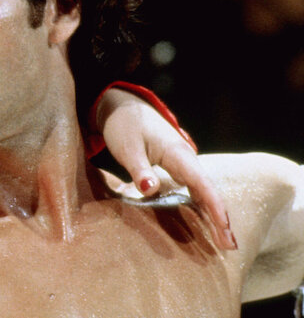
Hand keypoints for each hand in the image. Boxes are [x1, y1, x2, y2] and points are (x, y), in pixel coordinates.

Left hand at [97, 88, 236, 249]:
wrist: (122, 107)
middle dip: (220, 218)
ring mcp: (182, 165)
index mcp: (177, 153)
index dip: (213, 205)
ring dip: (213, 216)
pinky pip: (192, 191)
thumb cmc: (124, 126)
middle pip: (207, 192)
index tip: (224, 225)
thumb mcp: (127, 147)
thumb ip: (139, 169)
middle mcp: (185, 160)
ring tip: (224, 243)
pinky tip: (206, 226)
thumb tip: (149, 190)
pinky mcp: (175, 169)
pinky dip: (201, 208)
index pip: (201, 183)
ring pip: (202, 193)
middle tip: (230, 247)